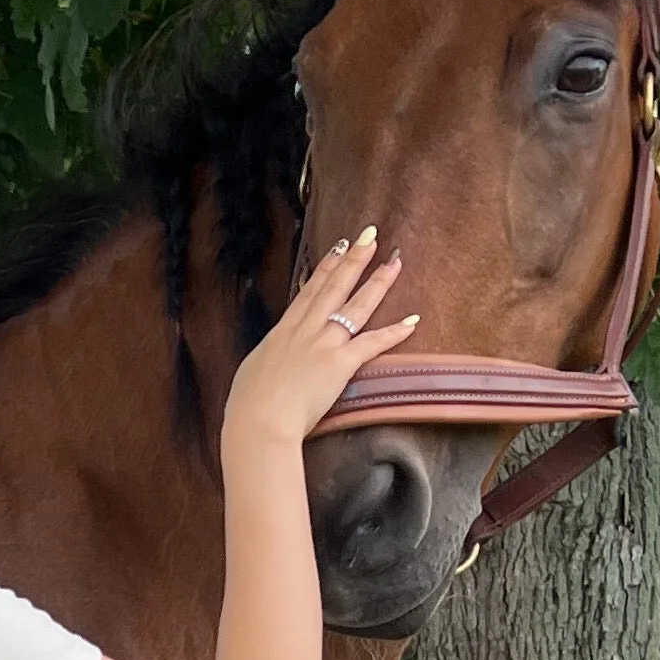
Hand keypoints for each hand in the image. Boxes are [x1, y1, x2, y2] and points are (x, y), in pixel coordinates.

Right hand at [222, 228, 416, 448]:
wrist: (257, 423)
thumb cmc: (247, 406)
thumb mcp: (252, 373)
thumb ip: (267, 361)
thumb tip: (269, 362)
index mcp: (283, 332)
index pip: (309, 292)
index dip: (325, 267)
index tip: (339, 247)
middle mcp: (305, 331)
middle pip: (334, 287)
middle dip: (354, 259)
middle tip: (370, 236)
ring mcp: (324, 345)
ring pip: (356, 306)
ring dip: (377, 282)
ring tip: (394, 261)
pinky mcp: (339, 364)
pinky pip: (371, 344)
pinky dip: (393, 333)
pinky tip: (411, 321)